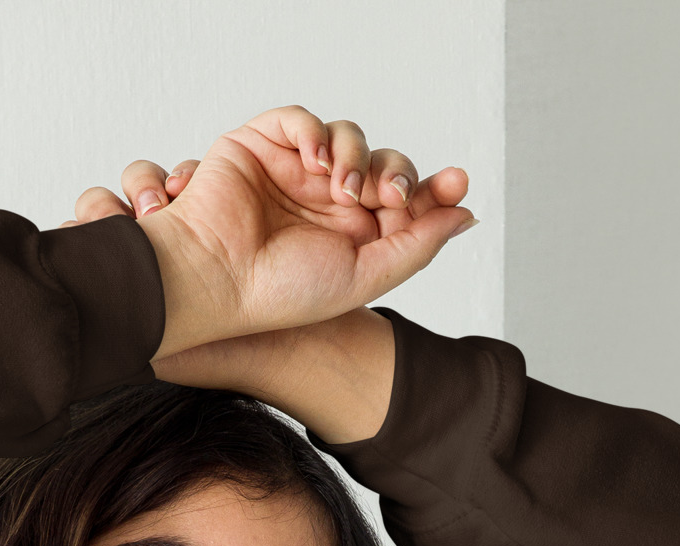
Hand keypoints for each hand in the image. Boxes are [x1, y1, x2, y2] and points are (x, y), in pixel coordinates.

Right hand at [62, 107, 473, 359]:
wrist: (214, 283)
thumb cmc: (278, 294)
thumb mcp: (363, 278)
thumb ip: (415, 247)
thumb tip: (464, 214)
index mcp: (349, 236)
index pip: (401, 200)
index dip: (431, 189)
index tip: (456, 185)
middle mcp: (323, 202)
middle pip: (381, 163)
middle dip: (395, 173)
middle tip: (389, 197)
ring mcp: (292, 172)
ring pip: (346, 138)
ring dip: (355, 155)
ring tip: (343, 188)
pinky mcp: (259, 146)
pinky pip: (299, 118)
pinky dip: (314, 130)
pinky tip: (316, 161)